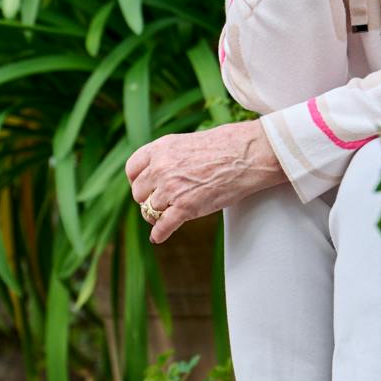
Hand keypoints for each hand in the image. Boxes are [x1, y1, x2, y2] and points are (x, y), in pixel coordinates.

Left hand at [124, 120, 285, 243]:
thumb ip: (170, 156)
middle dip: (148, 199)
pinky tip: (158, 237)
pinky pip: (163, 226)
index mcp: (160, 148)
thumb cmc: (226, 146)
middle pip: (139, 193)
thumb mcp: (188, 142)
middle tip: (160, 203)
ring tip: (167, 217)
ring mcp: (171, 189)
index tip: (145, 188)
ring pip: (150, 210)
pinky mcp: (185, 208)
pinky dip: (159, 234)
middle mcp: (160, 168)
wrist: (248, 154)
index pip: (133, 169)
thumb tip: (161, 172)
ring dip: (157, 216)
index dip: (138, 181)